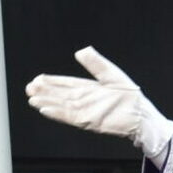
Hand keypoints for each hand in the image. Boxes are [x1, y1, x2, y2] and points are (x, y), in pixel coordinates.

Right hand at [26, 47, 171, 158]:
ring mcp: (86, 112)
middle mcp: (85, 101)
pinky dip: (58, 113)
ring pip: (62, 106)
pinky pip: (70, 117)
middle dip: (45, 92)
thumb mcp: (112, 75)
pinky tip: (46, 109)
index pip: (66, 84)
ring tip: (33, 98)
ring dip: (47, 102)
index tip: (38, 79)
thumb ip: (96, 64)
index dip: (52, 82)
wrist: (142, 115)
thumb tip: (81, 50)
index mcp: (89, 89)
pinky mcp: (90, 122)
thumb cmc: (131, 97)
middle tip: (29, 88)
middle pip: (60, 95)